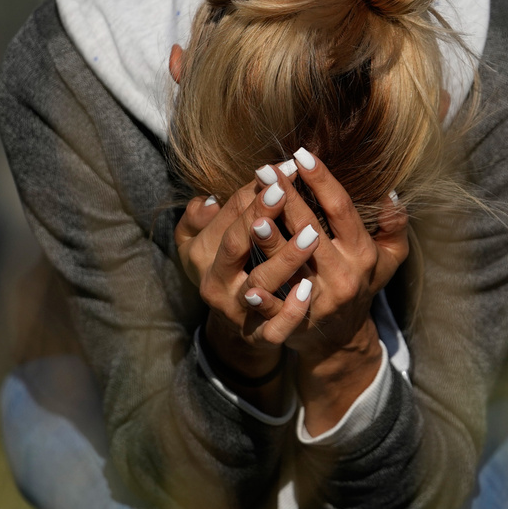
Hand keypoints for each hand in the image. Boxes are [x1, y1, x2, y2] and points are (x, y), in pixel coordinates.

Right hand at [174, 167, 318, 381]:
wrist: (240, 328)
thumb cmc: (228, 272)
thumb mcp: (198, 246)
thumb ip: (197, 220)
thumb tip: (208, 201)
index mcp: (205, 260)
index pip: (228, 221)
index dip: (251, 196)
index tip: (275, 172)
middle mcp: (219, 286)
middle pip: (237, 246)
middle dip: (260, 216)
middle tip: (284, 191)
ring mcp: (240, 313)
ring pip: (260, 284)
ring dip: (285, 259)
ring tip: (310, 234)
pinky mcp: (260, 336)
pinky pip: (275, 328)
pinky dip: (290, 311)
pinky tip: (308, 289)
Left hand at [244, 149, 408, 432]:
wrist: (339, 340)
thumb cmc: (359, 286)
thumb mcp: (387, 260)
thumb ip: (393, 227)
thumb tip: (392, 194)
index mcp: (361, 253)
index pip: (341, 209)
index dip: (321, 180)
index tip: (301, 154)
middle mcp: (342, 275)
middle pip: (310, 230)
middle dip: (287, 198)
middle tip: (265, 170)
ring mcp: (320, 301)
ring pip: (291, 267)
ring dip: (271, 240)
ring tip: (253, 213)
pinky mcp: (297, 324)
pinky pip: (276, 310)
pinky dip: (262, 298)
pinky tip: (246, 282)